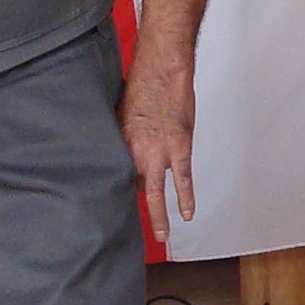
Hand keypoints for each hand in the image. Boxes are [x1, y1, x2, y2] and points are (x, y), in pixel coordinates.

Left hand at [122, 53, 196, 226]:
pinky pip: (184, 179)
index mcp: (120, 142)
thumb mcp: (121, 112)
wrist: (162, 68)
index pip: (117, 174)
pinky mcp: (180, 147)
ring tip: (161, 235)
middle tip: (127, 230)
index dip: (118, 188)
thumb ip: (122, 134)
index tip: (116, 201)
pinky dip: (186, 198)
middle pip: (133, 188)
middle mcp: (137, 151)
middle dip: (133, 211)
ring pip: (157, 192)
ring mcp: (159, 151)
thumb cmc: (141, 83)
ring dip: (159, 215)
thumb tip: (119, 146)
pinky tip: (188, 213)